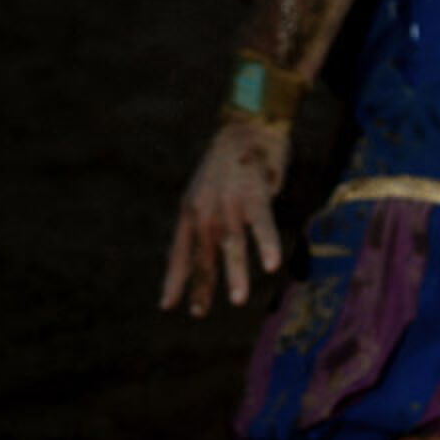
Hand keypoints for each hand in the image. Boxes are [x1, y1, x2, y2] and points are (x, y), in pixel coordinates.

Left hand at [161, 115, 291, 316]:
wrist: (247, 126)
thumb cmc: (231, 161)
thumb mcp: (207, 189)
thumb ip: (209, 217)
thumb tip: (216, 246)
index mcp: (190, 209)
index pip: (179, 250)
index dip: (174, 278)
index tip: (168, 305)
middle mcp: (205, 208)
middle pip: (203, 253)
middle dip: (202, 284)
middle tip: (200, 313)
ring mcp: (229, 201)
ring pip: (230, 243)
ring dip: (235, 273)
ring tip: (237, 300)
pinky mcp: (255, 193)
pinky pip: (262, 224)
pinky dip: (266, 244)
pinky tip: (271, 265)